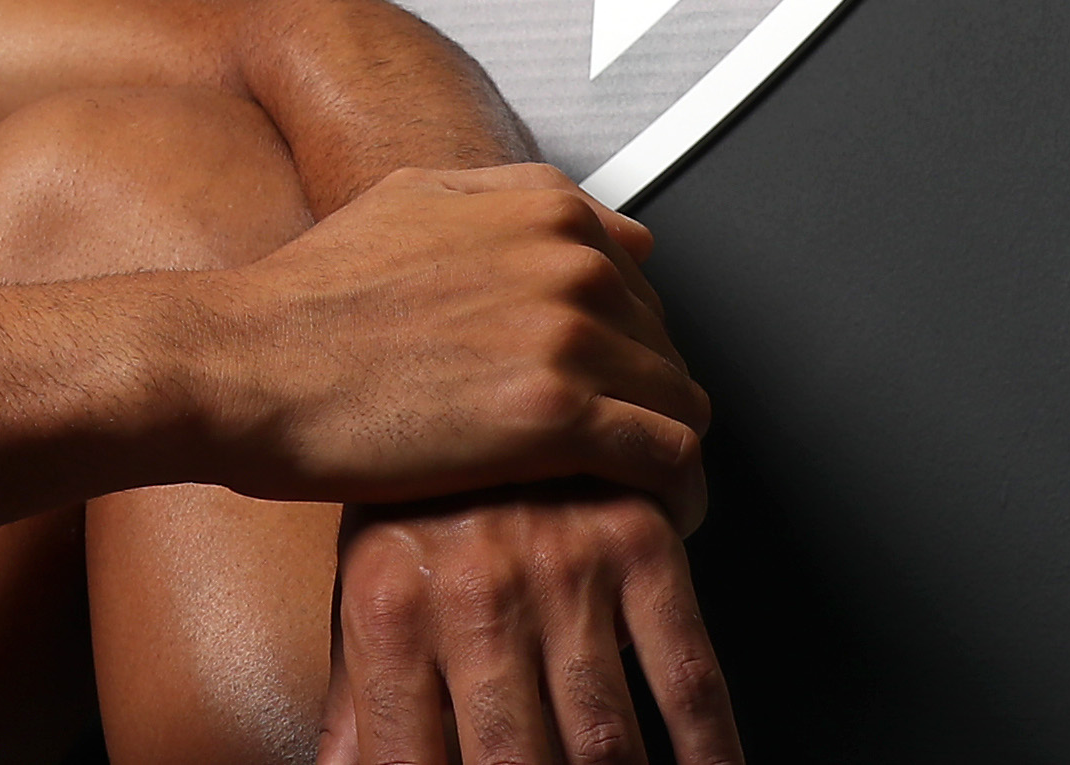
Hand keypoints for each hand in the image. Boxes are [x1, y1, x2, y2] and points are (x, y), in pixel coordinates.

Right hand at [211, 164, 711, 521]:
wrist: (246, 366)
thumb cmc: (308, 300)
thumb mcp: (413, 201)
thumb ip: (520, 203)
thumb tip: (623, 236)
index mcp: (544, 211)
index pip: (643, 287)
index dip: (621, 350)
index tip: (598, 394)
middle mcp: (568, 261)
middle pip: (665, 347)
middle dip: (639, 404)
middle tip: (596, 457)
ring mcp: (566, 336)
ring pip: (680, 404)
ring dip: (659, 455)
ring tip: (624, 499)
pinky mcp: (554, 418)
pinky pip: (670, 460)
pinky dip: (669, 497)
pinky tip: (637, 519)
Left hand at [323, 486, 739, 764]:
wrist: (453, 347)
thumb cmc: (408, 486)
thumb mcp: (361, 584)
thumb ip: (360, 701)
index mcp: (389, 609)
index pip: (413, 761)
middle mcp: (474, 592)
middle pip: (514, 764)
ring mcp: (562, 565)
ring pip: (604, 740)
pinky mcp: (638, 539)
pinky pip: (688, 672)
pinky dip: (709, 748)